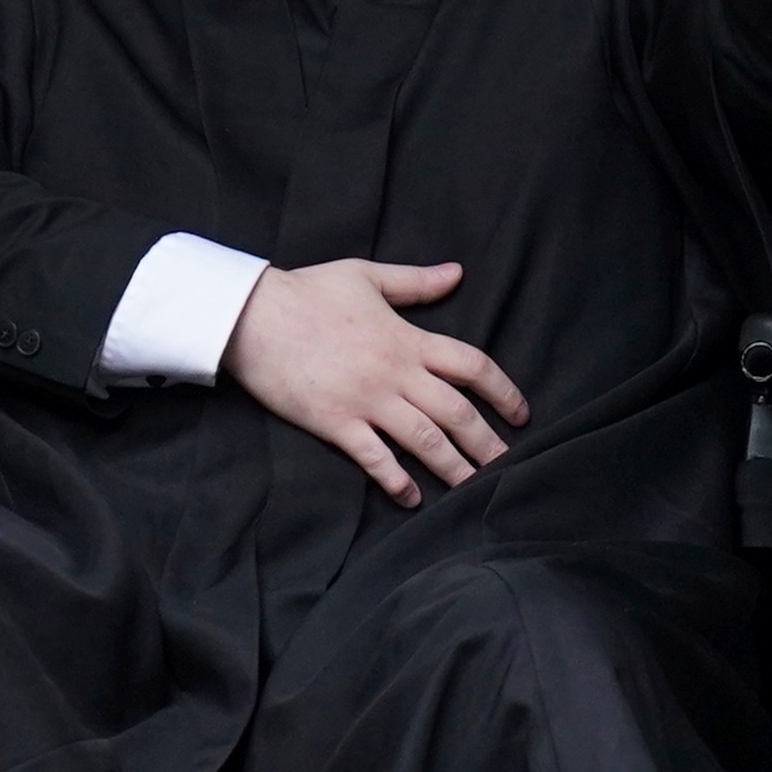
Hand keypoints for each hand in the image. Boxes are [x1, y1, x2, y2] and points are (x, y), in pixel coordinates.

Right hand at [222, 259, 527, 507]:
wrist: (251, 315)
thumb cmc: (307, 291)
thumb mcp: (366, 276)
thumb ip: (415, 282)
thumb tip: (457, 273)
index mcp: (408, 338)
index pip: (472, 366)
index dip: (503, 391)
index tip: (521, 414)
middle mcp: (394, 372)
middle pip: (456, 412)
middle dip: (486, 441)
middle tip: (507, 466)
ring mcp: (366, 400)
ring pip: (423, 439)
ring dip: (452, 467)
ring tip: (473, 488)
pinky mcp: (335, 422)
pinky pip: (374, 457)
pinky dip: (396, 480)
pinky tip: (412, 498)